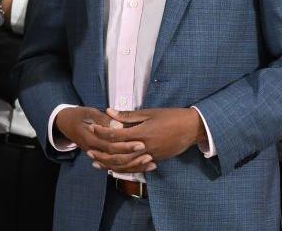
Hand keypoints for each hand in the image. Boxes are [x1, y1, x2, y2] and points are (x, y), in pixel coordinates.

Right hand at [54, 107, 150, 172]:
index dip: (125, 146)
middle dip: (133, 157)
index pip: (110, 146)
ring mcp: (96, 156)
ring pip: (116, 166)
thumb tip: (118, 125)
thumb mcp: (89, 112)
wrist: (64, 123)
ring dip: (134, 166)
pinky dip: (130, 168)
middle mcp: (93, 150)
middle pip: (114, 159)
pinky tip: (143, 167)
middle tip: (149, 153)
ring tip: (150, 163)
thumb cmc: (78, 115)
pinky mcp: (101, 157)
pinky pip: (115, 167)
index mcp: (89, 138)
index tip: (141, 142)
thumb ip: (104, 119)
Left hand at [91, 108, 206, 170]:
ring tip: (97, 162)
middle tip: (89, 150)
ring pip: (126, 164)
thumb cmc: (170, 117)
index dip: (102, 132)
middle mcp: (145, 147)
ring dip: (110, 164)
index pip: (116, 135)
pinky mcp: (156, 160)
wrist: (192, 128)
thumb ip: (128, 115)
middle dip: (102, 153)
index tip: (92, 127)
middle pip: (118, 154)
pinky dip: (124, 169)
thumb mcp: (149, 113)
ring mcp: (151, 156)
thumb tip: (109, 111)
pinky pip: (137, 167)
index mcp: (142, 132)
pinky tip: (115, 168)